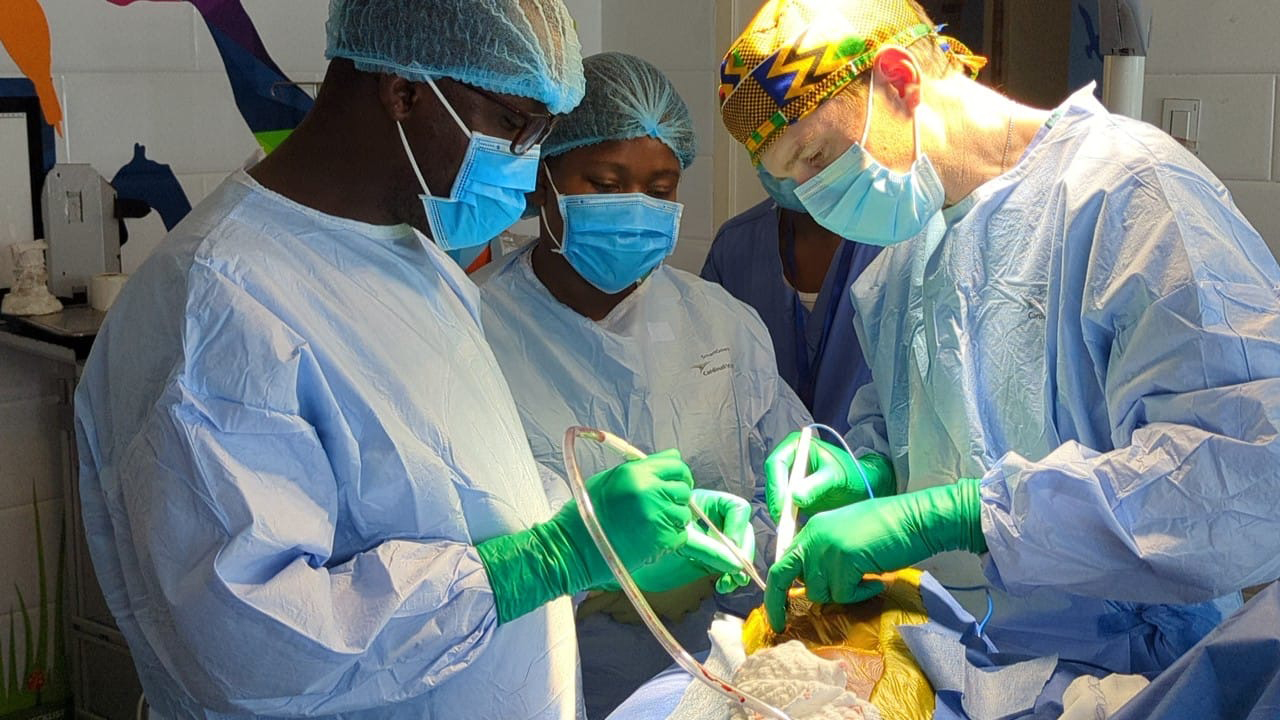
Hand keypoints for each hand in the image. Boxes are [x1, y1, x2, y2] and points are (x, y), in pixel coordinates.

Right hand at [477, 449, 693, 622]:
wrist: (573, 548)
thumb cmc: (586, 514)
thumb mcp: (610, 479)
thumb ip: (640, 471)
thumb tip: (666, 464)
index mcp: (636, 474)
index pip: (676, 464)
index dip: (678, 473)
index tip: (676, 480)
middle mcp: (650, 492)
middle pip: (683, 488)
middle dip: (677, 495)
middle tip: (665, 503)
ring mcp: (658, 517)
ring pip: (684, 513)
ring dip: (673, 517)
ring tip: (653, 522)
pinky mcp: (662, 541)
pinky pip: (680, 534)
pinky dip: (671, 536)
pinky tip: (652, 536)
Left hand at [625, 489, 755, 592]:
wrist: (629, 558)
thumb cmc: (648, 540)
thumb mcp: (679, 543)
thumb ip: (707, 550)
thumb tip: (736, 563)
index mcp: (704, 504)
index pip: (736, 508)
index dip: (738, 527)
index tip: (732, 547)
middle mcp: (713, 520)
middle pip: (743, 530)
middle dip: (744, 552)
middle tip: (738, 573)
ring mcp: (714, 539)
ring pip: (741, 549)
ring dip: (740, 568)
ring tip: (729, 584)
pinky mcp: (712, 558)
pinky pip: (731, 564)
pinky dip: (732, 576)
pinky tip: (722, 586)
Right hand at [764, 432, 896, 520]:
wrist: (864, 486)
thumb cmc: (853, 473)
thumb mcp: (836, 476)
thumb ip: (816, 485)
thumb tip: (795, 498)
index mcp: (797, 446)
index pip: (776, 464)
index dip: (776, 485)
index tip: (782, 506)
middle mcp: (790, 462)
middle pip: (773, 483)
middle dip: (777, 504)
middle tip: (783, 524)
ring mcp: (790, 480)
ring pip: (777, 498)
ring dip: (781, 515)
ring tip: (789, 532)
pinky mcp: (793, 497)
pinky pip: (786, 509)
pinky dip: (789, 521)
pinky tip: (795, 533)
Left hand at [765, 477, 986, 631]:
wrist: (916, 519)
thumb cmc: (890, 528)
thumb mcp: (846, 536)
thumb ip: (825, 554)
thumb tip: (811, 582)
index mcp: (813, 529)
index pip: (782, 561)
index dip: (776, 588)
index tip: (776, 610)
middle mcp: (814, 536)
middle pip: (782, 575)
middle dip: (777, 603)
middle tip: (779, 624)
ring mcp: (827, 547)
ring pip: (819, 591)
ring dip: (842, 594)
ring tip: (865, 580)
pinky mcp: (844, 559)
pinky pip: (844, 594)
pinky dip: (861, 594)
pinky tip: (875, 581)